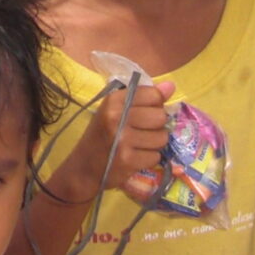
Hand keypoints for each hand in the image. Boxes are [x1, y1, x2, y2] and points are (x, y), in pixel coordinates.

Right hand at [44, 76, 174, 206]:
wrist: (83, 167)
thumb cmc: (101, 135)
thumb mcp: (115, 110)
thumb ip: (143, 97)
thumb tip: (170, 86)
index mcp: (114, 100)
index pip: (153, 95)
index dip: (155, 105)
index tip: (145, 112)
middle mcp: (117, 117)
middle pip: (160, 116)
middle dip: (157, 126)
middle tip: (142, 132)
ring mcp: (122, 140)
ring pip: (161, 138)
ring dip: (154, 143)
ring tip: (139, 145)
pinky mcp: (128, 160)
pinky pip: (155, 156)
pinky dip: (149, 158)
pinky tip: (135, 157)